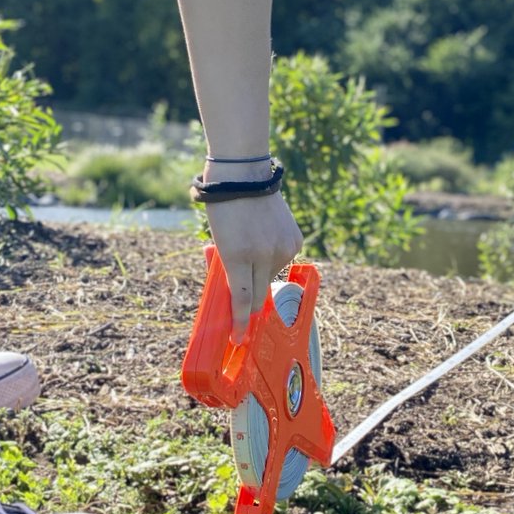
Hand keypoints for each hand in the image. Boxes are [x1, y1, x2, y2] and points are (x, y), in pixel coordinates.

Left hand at [205, 193, 303, 342]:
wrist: (244, 176)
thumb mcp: (218, 242)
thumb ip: (227, 269)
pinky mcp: (294, 240)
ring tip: (251, 249)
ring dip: (261, 273)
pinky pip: (283, 261)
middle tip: (241, 311)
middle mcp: (263, 254)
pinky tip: (265, 240)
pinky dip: (273, 258)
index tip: (238, 337)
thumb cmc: (224, 209)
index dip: (239, 322)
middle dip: (248, 305)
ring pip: (271, 277)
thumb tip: (234, 295)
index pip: (241, 300)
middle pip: (258, 295)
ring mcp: (282, 247)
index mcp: (238, 256)